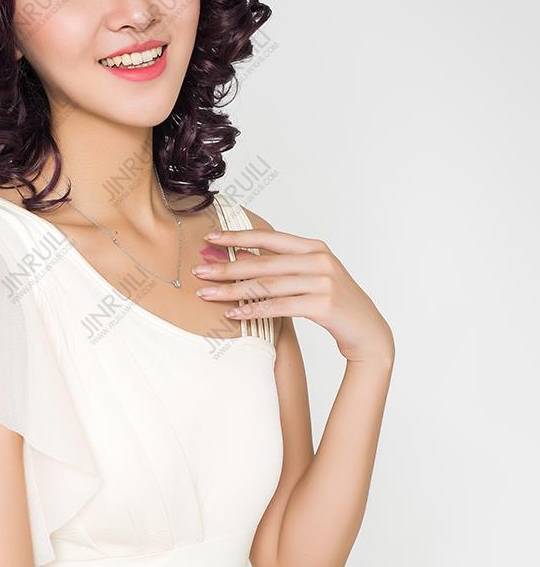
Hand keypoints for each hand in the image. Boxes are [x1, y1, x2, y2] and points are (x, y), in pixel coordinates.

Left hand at [192, 229, 394, 364]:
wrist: (370, 333)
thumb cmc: (334, 304)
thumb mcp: (310, 277)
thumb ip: (281, 266)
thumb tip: (240, 256)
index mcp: (314, 247)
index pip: (269, 238)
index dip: (238, 237)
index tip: (211, 238)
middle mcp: (320, 260)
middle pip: (263, 263)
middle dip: (227, 267)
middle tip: (199, 271)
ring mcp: (323, 281)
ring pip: (266, 285)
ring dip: (232, 291)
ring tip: (207, 295)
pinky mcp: (323, 305)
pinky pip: (278, 306)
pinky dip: (252, 310)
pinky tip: (232, 314)